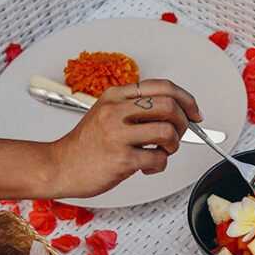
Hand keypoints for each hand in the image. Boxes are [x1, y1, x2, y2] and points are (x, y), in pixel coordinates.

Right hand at [47, 79, 202, 197]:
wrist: (59, 166)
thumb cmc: (86, 145)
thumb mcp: (107, 113)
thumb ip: (136, 108)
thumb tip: (177, 112)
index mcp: (115, 95)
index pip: (163, 86)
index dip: (187, 99)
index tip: (195, 113)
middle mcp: (115, 110)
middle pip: (170, 106)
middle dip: (184, 123)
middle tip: (179, 135)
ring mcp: (117, 134)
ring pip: (168, 132)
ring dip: (173, 145)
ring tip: (161, 152)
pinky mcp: (121, 158)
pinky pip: (158, 159)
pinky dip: (160, 165)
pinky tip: (147, 167)